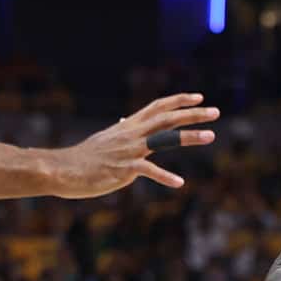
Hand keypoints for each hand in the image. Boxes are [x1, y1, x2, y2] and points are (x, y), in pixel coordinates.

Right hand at [49, 93, 219, 196]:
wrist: (64, 169)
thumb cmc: (84, 157)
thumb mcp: (104, 139)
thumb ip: (119, 131)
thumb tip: (124, 121)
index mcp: (129, 126)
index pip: (158, 107)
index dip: (179, 101)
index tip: (199, 98)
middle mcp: (132, 134)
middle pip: (167, 118)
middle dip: (193, 114)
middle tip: (216, 112)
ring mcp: (129, 151)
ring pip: (164, 139)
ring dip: (189, 136)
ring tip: (211, 135)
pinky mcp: (124, 169)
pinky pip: (148, 171)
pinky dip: (164, 177)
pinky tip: (179, 183)